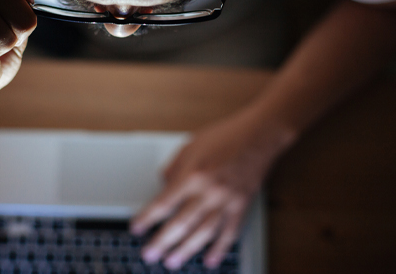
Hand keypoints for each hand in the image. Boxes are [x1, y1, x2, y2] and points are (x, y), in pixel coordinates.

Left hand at [130, 107, 296, 268]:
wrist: (259, 135)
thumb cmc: (225, 136)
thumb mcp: (190, 146)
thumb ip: (173, 168)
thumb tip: (162, 186)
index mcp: (193, 174)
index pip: (164, 203)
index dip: (147, 218)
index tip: (136, 228)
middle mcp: (209, 191)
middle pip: (181, 223)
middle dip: (162, 242)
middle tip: (150, 255)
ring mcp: (227, 201)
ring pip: (203, 233)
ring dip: (186, 250)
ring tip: (172, 262)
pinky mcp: (241, 206)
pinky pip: (229, 233)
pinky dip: (219, 249)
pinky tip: (209, 260)